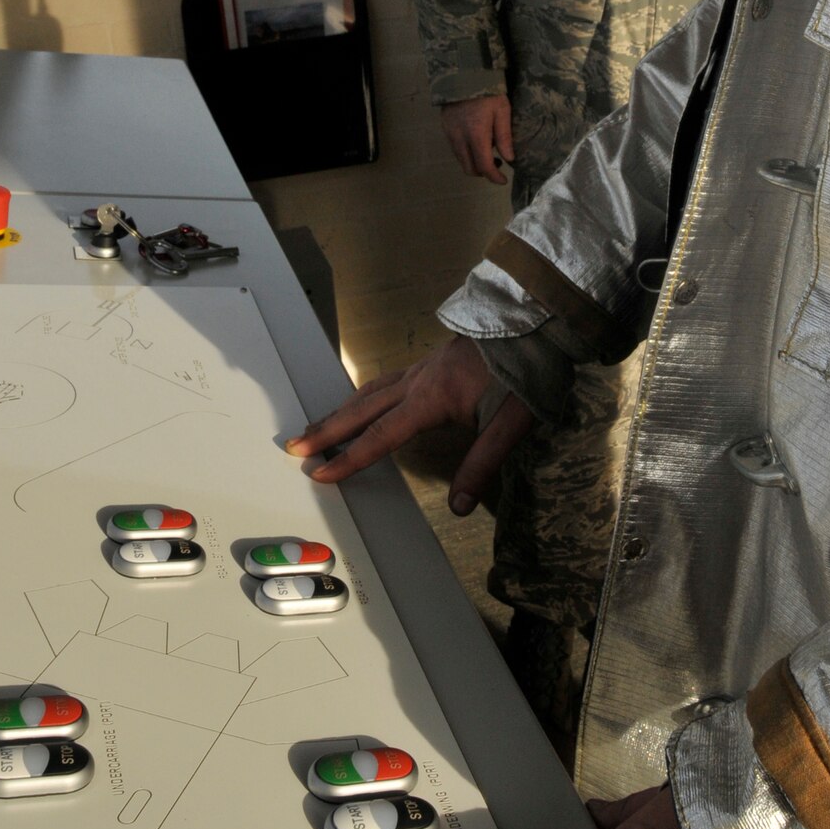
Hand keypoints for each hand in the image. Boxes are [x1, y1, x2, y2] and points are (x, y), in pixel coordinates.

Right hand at [286, 335, 531, 512]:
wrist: (534, 322)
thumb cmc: (525, 371)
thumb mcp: (511, 423)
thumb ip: (482, 464)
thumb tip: (459, 506)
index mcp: (432, 397)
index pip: (382, 434)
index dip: (351, 457)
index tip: (321, 473)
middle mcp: (419, 380)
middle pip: (363, 409)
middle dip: (327, 430)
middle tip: (294, 447)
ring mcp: (423, 368)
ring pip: (370, 390)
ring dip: (341, 411)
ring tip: (316, 428)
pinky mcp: (432, 362)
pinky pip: (384, 380)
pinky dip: (362, 395)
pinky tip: (362, 400)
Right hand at [441, 94, 514, 184]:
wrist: (463, 74)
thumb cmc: (488, 92)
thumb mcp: (502, 111)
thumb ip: (504, 137)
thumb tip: (509, 159)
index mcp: (476, 135)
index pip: (483, 166)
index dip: (494, 177)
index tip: (503, 180)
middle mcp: (459, 138)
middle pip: (469, 168)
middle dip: (483, 172)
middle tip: (496, 164)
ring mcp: (449, 134)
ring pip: (460, 160)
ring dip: (474, 162)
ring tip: (488, 152)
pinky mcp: (445, 128)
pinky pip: (455, 149)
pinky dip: (466, 153)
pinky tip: (476, 142)